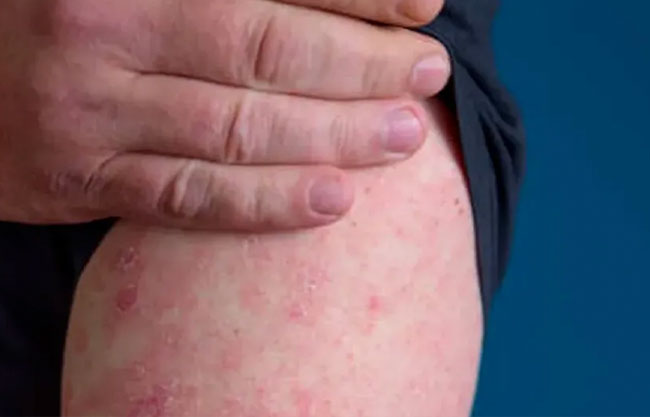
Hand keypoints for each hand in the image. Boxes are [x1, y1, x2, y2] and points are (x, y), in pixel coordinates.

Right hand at [0, 0, 449, 230]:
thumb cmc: (61, 15)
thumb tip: (316, 1)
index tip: (422, 6)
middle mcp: (105, 27)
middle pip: (265, 49)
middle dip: (362, 62)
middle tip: (429, 73)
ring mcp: (89, 110)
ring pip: (237, 128)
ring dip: (334, 134)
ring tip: (405, 136)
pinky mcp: (78, 179)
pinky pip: (189, 197)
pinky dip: (266, 202)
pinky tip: (334, 201)